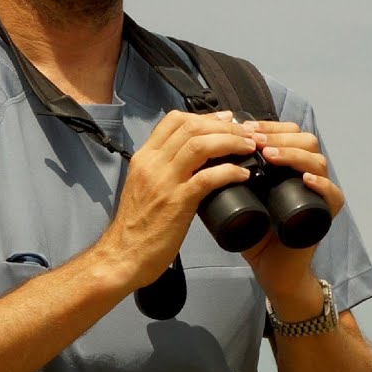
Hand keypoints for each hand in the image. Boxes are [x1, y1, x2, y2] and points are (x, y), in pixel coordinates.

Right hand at [97, 110, 256, 291]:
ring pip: (200, 145)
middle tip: (246, 132)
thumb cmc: (136, 227)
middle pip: (191, 127)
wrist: (122, 256)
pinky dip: (229, 171)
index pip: (174, 120)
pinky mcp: (177, 203)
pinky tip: (243, 174)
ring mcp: (164, 182)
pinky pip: (207, 177)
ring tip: (249, 147)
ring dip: (230, 142)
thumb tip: (192, 163)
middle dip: (225, 126)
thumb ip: (164, 170)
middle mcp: (152, 164)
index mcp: (144, 158)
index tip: (226, 120)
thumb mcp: (144, 187)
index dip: (205, 116)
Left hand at [239, 121, 344, 313]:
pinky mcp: (327, 214)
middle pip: (304, 139)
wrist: (271, 269)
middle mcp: (307, 174)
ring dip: (293, 154)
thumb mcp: (239, 198)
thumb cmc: (256, 234)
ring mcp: (319, 193)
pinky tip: (305, 179)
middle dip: (277, 135)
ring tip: (270, 155)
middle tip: (253, 140)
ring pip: (317, 160)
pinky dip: (321, 184)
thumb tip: (198, 149)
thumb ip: (224, 175)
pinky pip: (334, 194)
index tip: (243, 128)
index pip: (286, 133)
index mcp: (288, 166)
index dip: (267, 126)